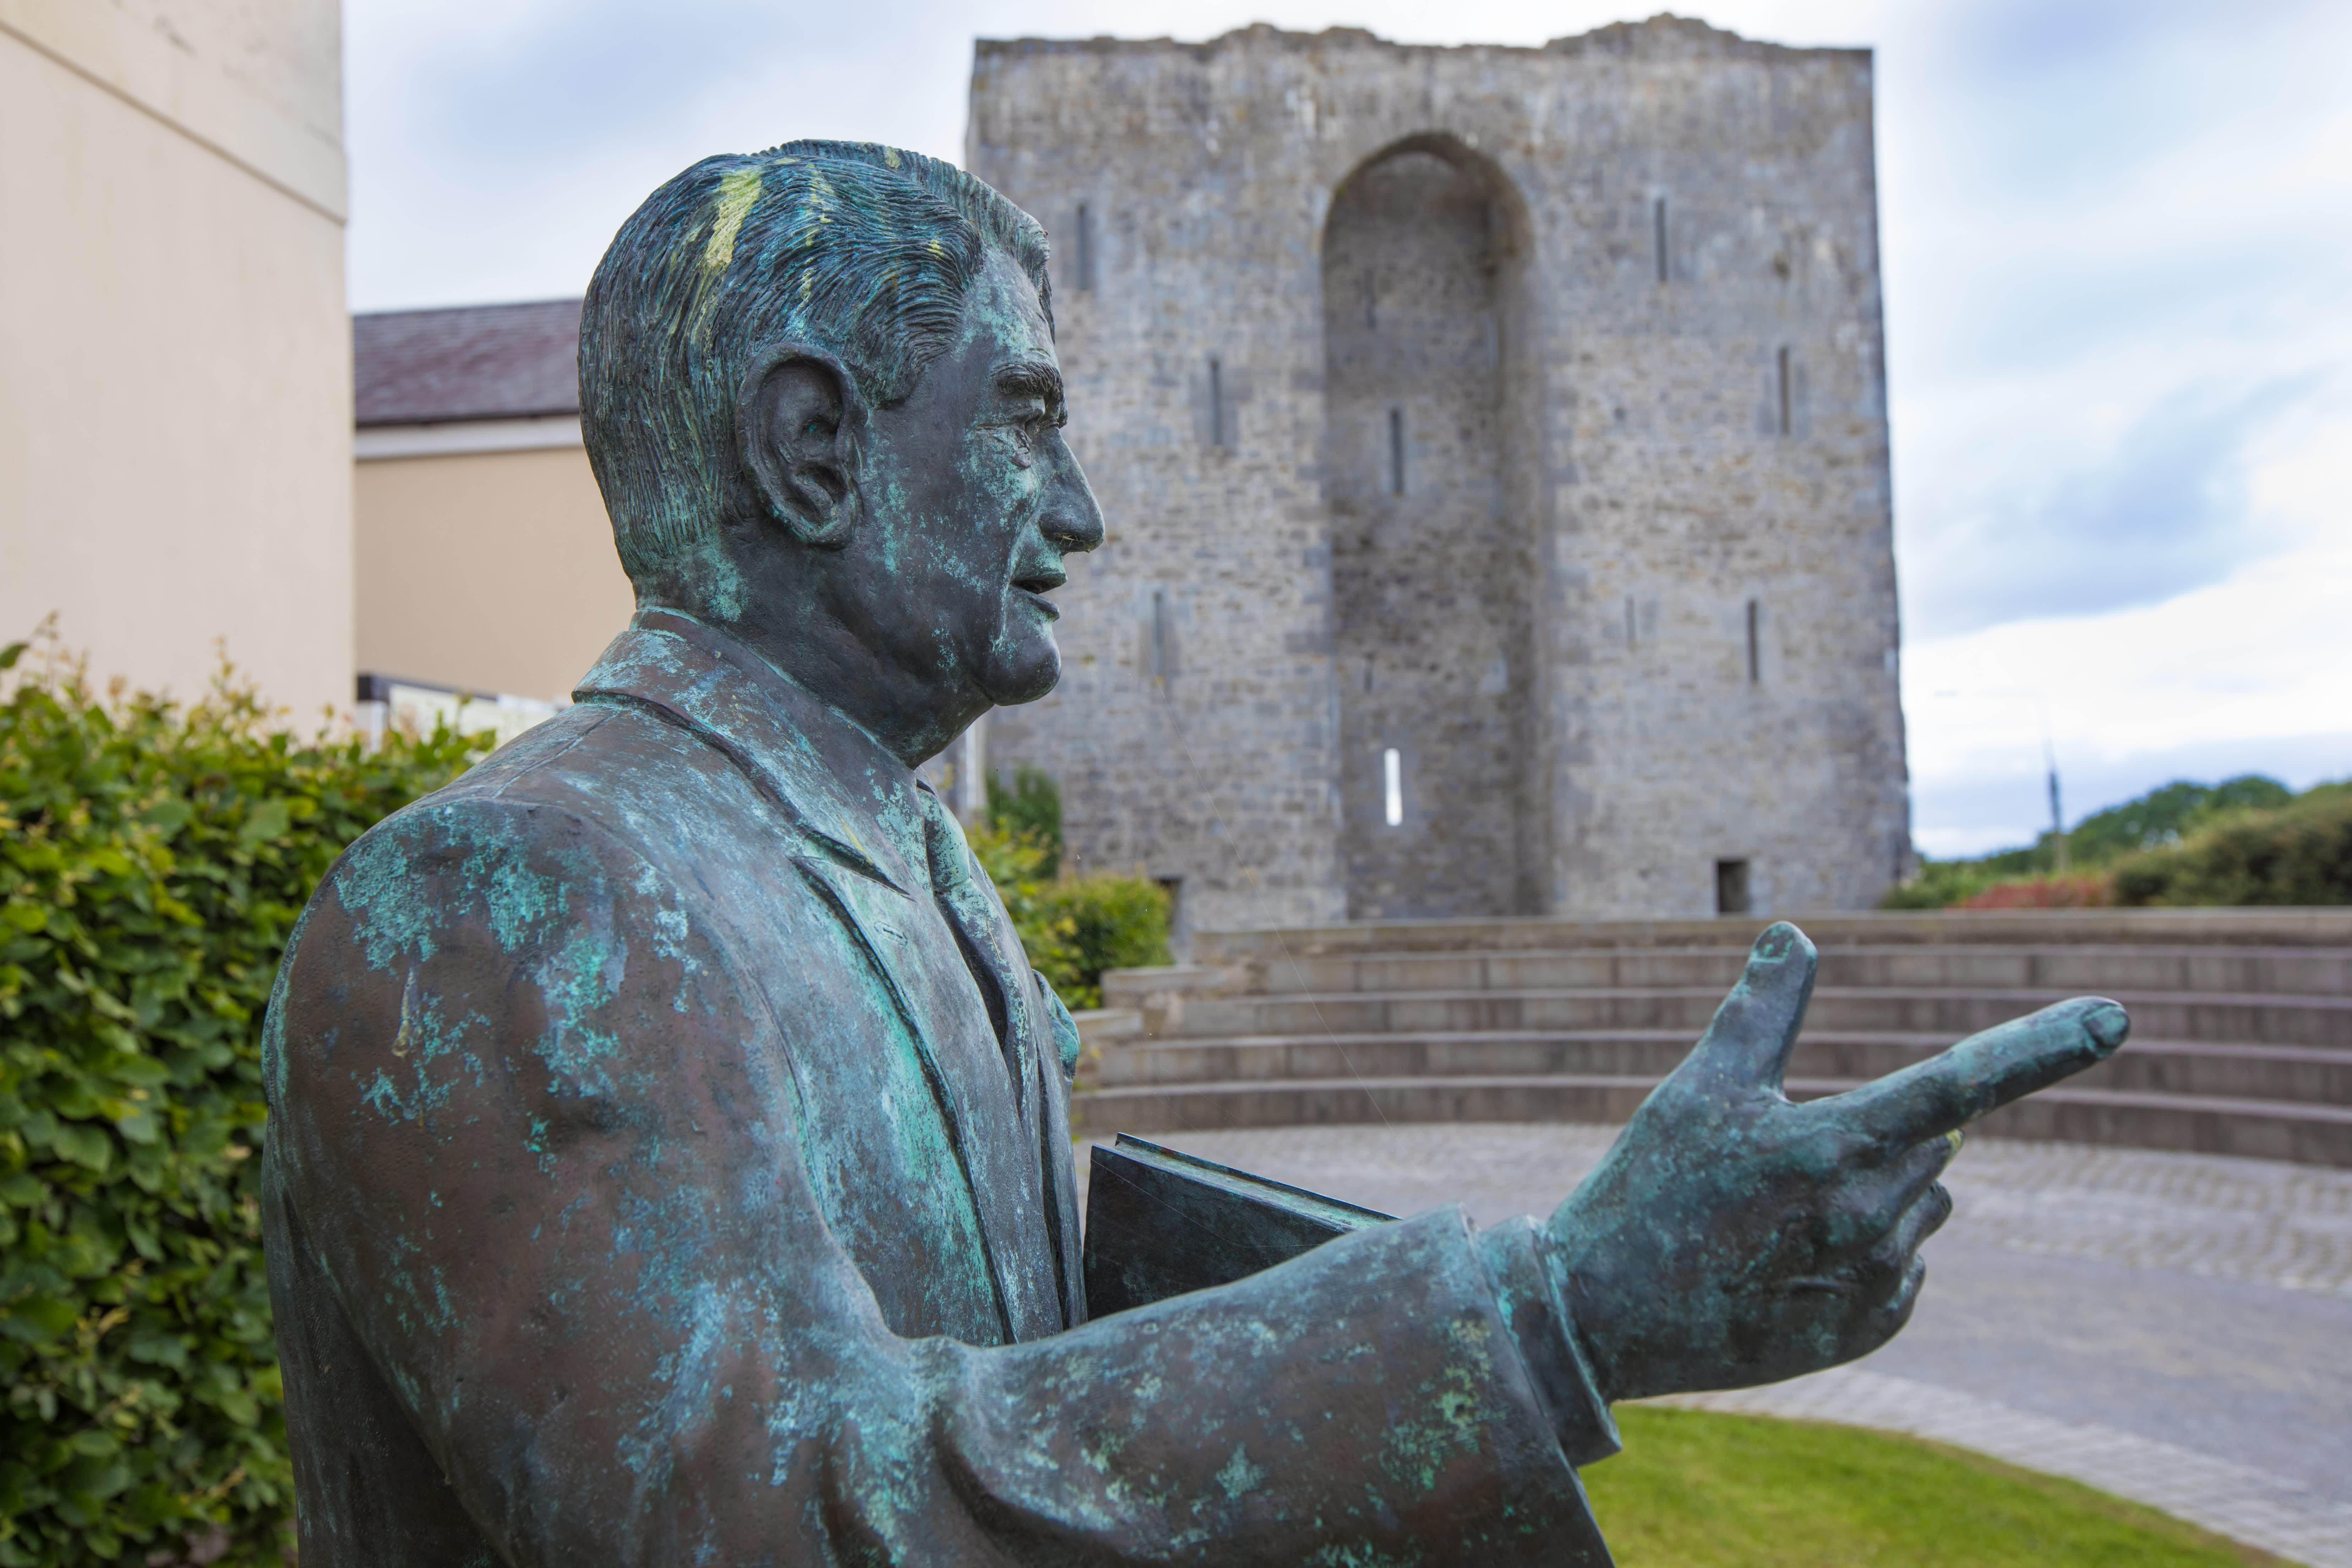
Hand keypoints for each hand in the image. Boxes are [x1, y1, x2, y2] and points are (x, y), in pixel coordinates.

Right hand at [1544, 921, 2127, 1403]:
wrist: (1606, 1315)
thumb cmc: (1649, 1186)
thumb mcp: (1699, 1088)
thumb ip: (1762, 1011)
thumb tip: (1797, 933)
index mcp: (1833, 1147)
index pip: (1960, 1082)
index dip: (2042, 1046)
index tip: (2116, 1017)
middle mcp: (1868, 1217)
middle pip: (1932, 1141)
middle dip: (1880, 1131)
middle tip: (1781, 1158)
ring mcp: (1874, 1280)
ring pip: (1925, 1201)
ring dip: (1875, 1190)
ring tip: (1777, 1217)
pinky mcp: (1868, 1327)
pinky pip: (1909, 1265)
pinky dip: (1869, 1250)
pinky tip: (1793, 1262)